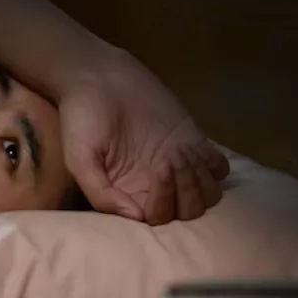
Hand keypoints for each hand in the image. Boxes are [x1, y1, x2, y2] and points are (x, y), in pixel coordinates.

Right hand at [58, 51, 229, 223]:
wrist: (98, 77)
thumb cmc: (82, 118)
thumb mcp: (78, 159)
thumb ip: (100, 192)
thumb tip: (135, 217)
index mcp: (129, 194)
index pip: (157, 219)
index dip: (162, 205)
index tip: (156, 172)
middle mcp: (155, 185)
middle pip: (186, 212)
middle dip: (185, 193)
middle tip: (169, 161)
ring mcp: (177, 164)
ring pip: (207, 195)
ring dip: (199, 180)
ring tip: (180, 153)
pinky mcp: (194, 142)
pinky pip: (219, 168)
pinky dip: (213, 165)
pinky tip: (195, 148)